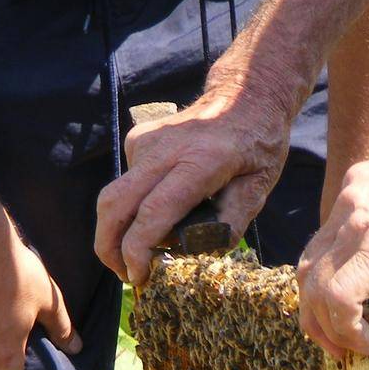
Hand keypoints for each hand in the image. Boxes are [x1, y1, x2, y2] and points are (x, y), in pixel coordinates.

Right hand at [95, 86, 292, 284]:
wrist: (245, 94)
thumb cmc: (258, 145)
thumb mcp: (260, 187)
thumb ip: (231, 222)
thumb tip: (196, 253)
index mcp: (201, 161)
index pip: (153, 211)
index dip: (137, 250)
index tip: (138, 276)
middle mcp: (166, 148)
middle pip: (115, 203)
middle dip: (108, 247)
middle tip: (124, 274)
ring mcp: (147, 141)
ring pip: (114, 196)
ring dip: (119, 230)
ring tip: (143, 249)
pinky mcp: (138, 139)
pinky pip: (126, 183)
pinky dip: (134, 205)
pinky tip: (160, 206)